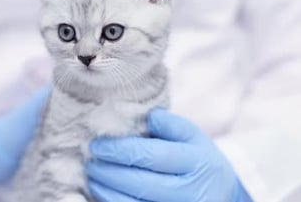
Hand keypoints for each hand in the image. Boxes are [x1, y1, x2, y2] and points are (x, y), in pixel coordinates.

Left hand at [87, 109, 251, 201]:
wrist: (220, 196)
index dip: (119, 150)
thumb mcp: (193, 137)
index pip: (151, 155)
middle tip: (90, 160)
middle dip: (108, 171)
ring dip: (106, 190)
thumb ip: (170, 124)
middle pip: (140, 183)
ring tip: (93, 175)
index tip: (97, 144)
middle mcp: (191, 192)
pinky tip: (103, 191)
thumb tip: (146, 117)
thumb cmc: (198, 161)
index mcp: (197, 163)